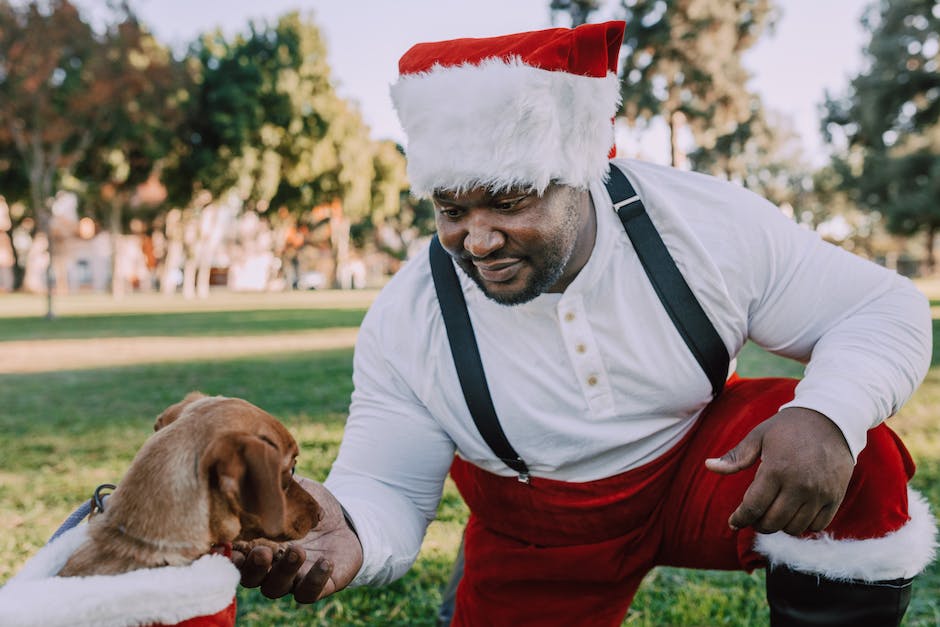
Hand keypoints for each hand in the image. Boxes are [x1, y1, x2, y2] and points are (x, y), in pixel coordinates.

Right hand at [232, 477, 363, 602]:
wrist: (346, 519)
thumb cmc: (311, 505)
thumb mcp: (294, 490)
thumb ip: (274, 483)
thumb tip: (256, 462)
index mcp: (255, 544)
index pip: (233, 555)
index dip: (227, 553)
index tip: (226, 543)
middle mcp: (268, 567)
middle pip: (250, 577)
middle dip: (253, 567)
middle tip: (262, 551)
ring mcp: (291, 579)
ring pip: (276, 588)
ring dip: (284, 572)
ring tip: (296, 551)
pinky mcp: (316, 585)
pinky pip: (309, 592)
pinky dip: (315, 580)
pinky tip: (325, 561)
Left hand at [704, 407, 854, 535]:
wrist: (831, 420)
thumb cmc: (788, 428)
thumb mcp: (759, 436)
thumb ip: (735, 456)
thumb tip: (709, 466)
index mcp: (776, 469)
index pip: (753, 507)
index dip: (740, 519)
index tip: (733, 522)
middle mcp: (799, 485)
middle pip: (773, 522)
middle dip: (758, 524)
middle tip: (753, 517)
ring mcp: (820, 493)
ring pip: (794, 527)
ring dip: (780, 526)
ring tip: (772, 514)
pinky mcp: (835, 497)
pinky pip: (817, 525)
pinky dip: (803, 525)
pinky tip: (794, 514)